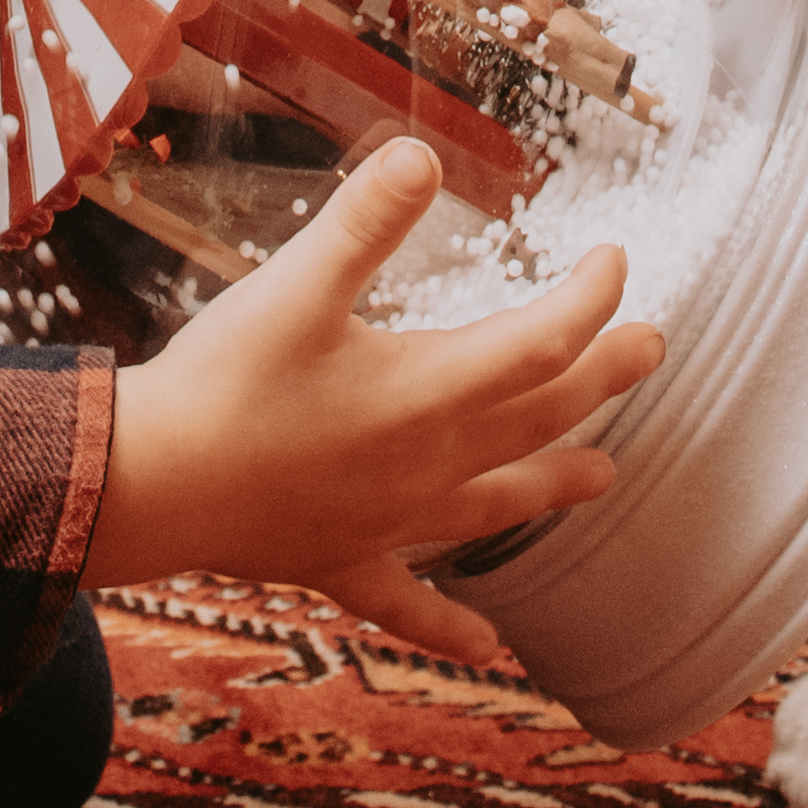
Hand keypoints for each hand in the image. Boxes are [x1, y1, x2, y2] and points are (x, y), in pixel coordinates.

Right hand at [90, 138, 657, 604]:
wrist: (154, 487)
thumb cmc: (225, 383)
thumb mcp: (295, 283)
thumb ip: (364, 220)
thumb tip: (423, 155)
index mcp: (428, 391)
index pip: (540, 341)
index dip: (589, 299)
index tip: (616, 260)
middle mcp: (428, 463)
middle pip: (539, 418)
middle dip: (601, 378)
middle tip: (653, 347)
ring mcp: (390, 520)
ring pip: (497, 503)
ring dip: (555, 484)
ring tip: (608, 478)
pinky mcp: (343, 557)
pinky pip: (411, 602)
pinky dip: (453, 625)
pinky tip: (490, 651)